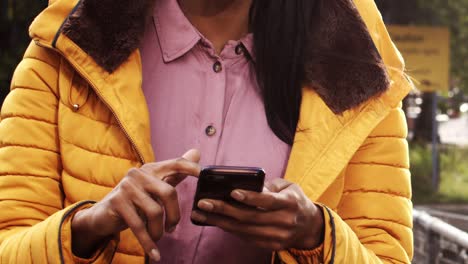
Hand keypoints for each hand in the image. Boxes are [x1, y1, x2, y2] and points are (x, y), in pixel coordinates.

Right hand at [71, 149, 200, 261]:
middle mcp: (139, 174)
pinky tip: (155, 254)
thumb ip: (175, 173)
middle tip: (172, 228)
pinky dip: (148, 242)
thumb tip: (197, 153)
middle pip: (169, 192)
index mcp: (152, 169)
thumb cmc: (134, 202)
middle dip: (175, 215)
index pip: (176, 164)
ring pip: (154, 211)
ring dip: (159, 230)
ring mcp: (127, 186)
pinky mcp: (117, 202)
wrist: (102, 216)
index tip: (206, 175)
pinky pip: (139, 226)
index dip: (192, 168)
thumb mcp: (155, 188)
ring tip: (158, 237)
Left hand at [191, 178, 323, 250]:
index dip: (250, 197)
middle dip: (224, 209)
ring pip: (244, 230)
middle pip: (250, 217)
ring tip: (201, 213)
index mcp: (290, 203)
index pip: (267, 201)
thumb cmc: (293, 199)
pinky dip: (229, 229)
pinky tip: (215, 221)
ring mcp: (278, 236)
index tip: (232, 192)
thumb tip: (244, 185)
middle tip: (203, 202)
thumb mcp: (287, 186)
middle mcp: (285, 221)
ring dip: (220, 221)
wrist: (309, 225)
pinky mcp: (272, 246)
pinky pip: (246, 238)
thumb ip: (268, 185)